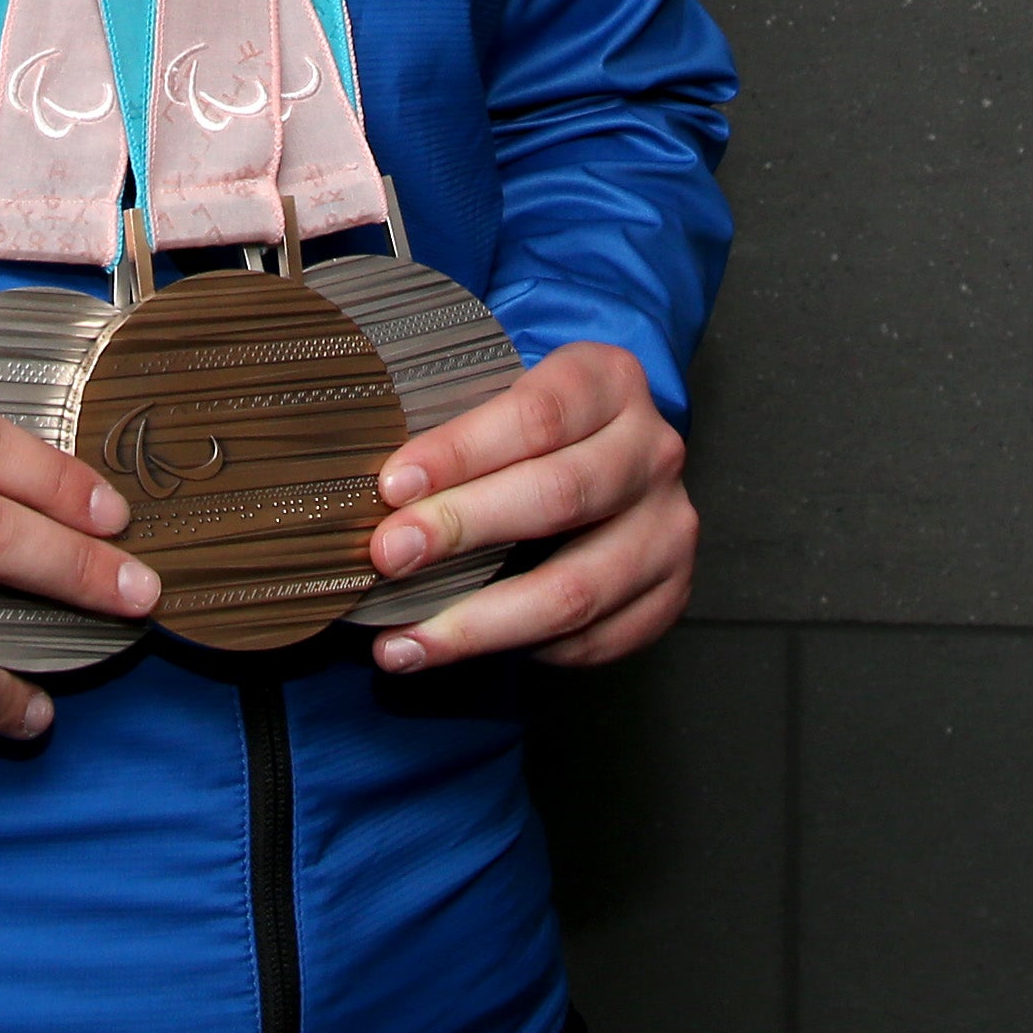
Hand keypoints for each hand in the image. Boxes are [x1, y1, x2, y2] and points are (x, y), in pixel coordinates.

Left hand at [358, 340, 695, 673]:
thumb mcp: (498, 388)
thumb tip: (362, 477)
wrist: (604, 450)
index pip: (536, 415)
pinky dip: (523, 650)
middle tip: (387, 557)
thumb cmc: (527, 424)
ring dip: (480, 622)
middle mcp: (652, 451)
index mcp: (609, 381)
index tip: (392, 486)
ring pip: (576, 589)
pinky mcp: (669, 593)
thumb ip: (445, 416)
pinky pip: (593, 639)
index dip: (460, 452)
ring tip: (404, 642)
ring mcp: (667, 527)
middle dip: (462, 530)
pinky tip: (464, 647)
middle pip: (558, 497)